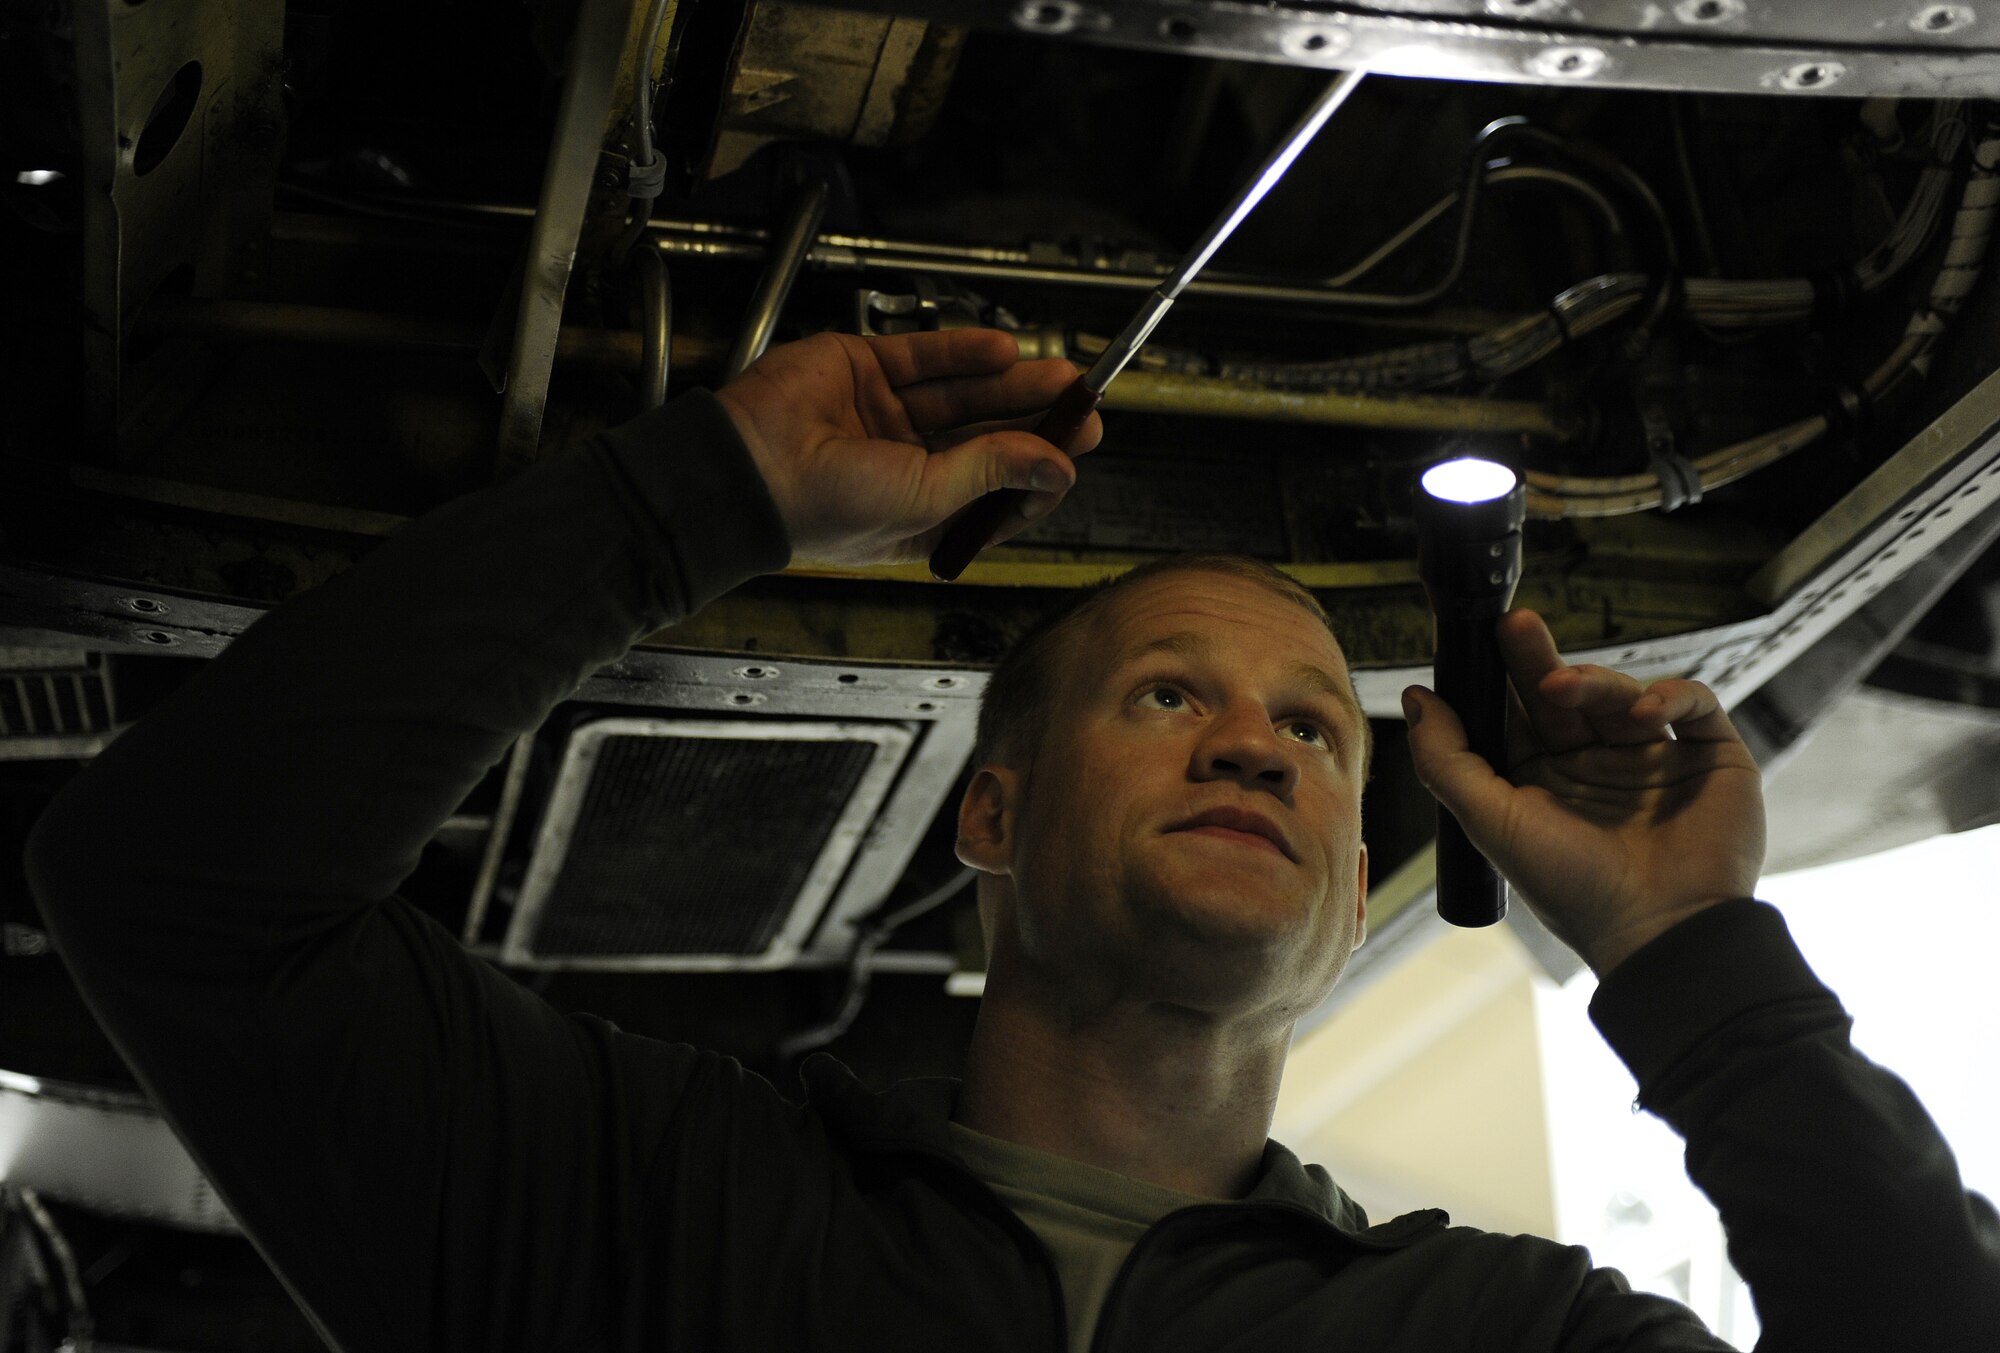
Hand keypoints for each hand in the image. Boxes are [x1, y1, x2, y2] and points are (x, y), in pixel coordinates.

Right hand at [714, 329, 1101, 567]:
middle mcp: (906, 466)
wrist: (745, 470)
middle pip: (988, 437)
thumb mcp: (926, 498)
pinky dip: (964, 352)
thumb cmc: (820, 509)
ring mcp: (884, 416)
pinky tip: (1004, 352)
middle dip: (1037, 422)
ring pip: (963, 395)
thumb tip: (1056, 465)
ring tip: (1060, 377)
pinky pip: (924, 359)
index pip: (997, 494)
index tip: (1074, 454)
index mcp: (922, 516)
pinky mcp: (863, 371)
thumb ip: (992, 473)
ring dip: (1012, 384)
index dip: (1038, 474)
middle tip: (1084, 407)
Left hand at [1403, 609, 1765, 976]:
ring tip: (1563, 686)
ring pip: (1622, 694)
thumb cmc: (1572, 888)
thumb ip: (1447, 760)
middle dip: (1536, 659)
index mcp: (1546, 780)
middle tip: (1513, 626)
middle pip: (1566, 694)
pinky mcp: (1712, 757)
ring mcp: (1655, 759)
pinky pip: (1693, 704)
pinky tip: (1644, 712)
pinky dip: (1670, 696)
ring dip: (1594, 682)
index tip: (1477, 642)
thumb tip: (1416, 696)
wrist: (1661, 932)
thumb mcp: (1492, 822)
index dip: (1501, 679)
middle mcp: (1598, 765)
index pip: (1520, 713)